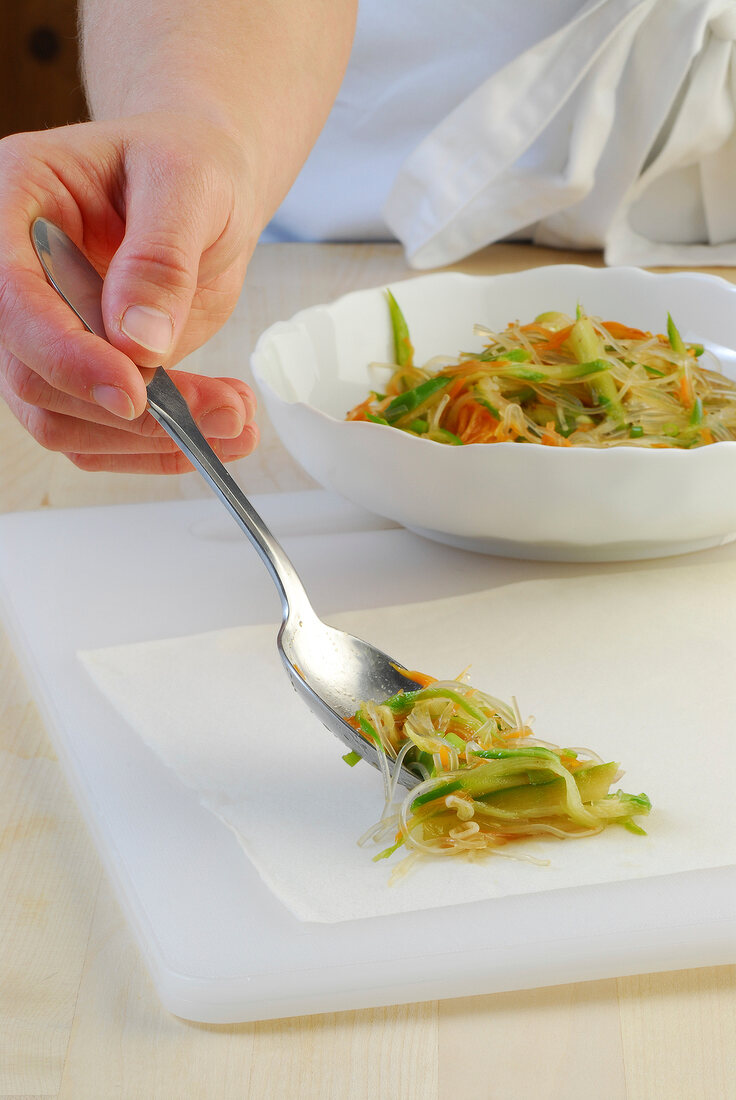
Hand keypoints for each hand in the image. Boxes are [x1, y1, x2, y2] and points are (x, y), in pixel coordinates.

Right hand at [0, 112, 260, 472]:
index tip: (134, 390)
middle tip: (224, 411)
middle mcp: (15, 276)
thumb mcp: (189, 183)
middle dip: (129, 411)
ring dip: (149, 440)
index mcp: (15, 203)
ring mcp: (47, 332)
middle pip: (32, 374)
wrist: (205, 187)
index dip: (65, 353)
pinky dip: (156, 449)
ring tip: (237, 419)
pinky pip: (98, 434)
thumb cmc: (190, 162)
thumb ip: (161, 257)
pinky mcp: (84, 372)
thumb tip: (138, 341)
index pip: (11, 298)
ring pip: (61, 419)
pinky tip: (218, 431)